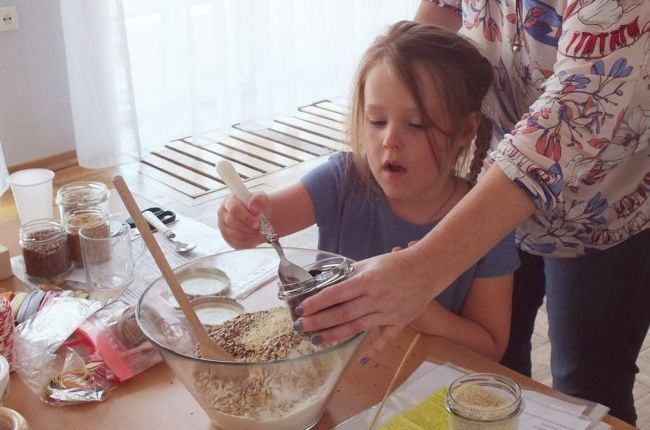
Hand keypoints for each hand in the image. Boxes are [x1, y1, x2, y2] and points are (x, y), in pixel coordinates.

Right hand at [217, 192, 269, 247]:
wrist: (262, 218)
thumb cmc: (259, 207)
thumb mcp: (262, 199)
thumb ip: (259, 199)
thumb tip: (253, 205)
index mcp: (230, 201)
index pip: (234, 209)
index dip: (246, 217)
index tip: (257, 221)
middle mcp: (223, 213)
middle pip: (233, 223)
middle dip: (249, 226)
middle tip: (259, 226)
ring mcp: (223, 226)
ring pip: (235, 234)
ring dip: (250, 234)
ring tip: (258, 230)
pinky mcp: (228, 238)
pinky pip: (237, 243)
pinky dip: (249, 241)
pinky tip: (254, 235)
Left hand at [294, 245, 438, 361]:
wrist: (426, 269)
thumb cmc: (394, 264)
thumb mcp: (369, 264)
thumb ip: (348, 275)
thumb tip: (324, 283)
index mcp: (368, 280)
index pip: (337, 293)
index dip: (317, 302)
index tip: (301, 309)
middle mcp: (377, 298)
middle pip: (343, 314)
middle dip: (319, 321)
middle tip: (300, 327)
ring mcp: (388, 312)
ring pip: (357, 328)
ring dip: (335, 335)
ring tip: (316, 340)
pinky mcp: (399, 323)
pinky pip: (385, 340)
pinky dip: (374, 351)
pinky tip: (361, 360)